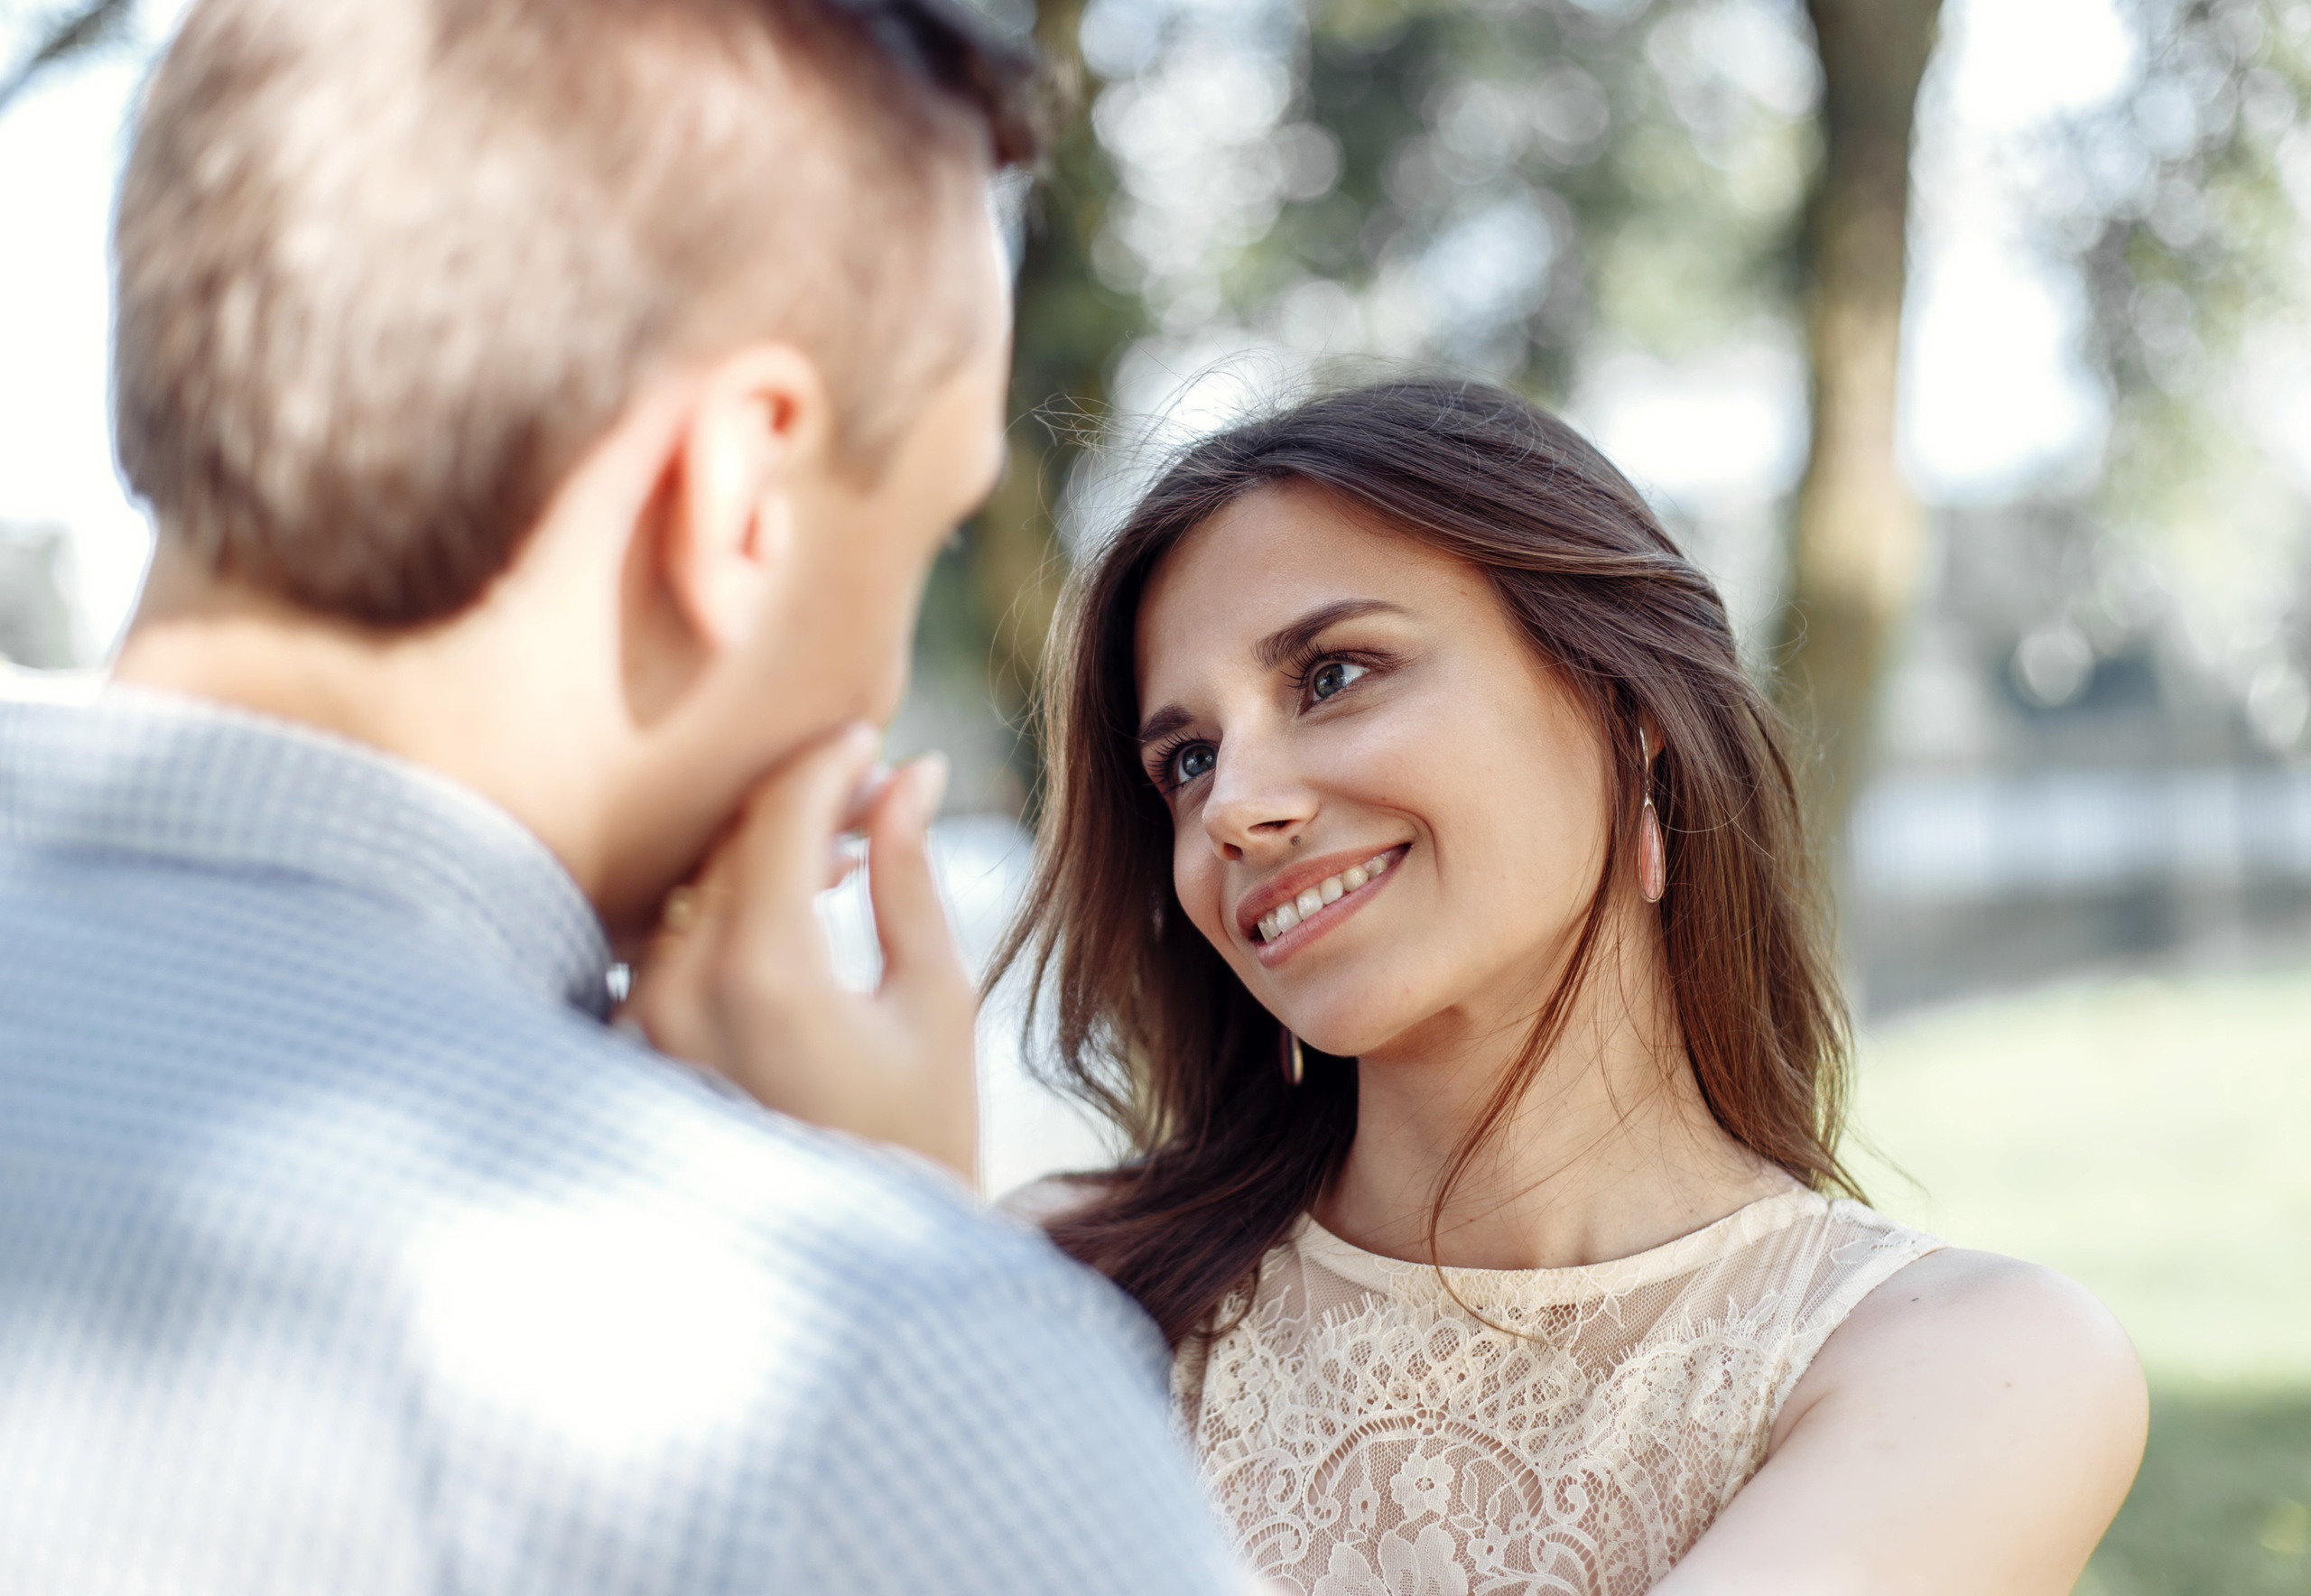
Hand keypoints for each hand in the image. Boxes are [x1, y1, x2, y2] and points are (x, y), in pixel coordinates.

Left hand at [622, 722, 979, 1184]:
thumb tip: (914, 773)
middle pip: (725, 842)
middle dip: (797, 803)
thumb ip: (910, 875)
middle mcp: (675, 991)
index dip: (830, 760)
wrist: (857, 1275)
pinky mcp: (627, 1054)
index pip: (778, 813)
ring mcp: (638, 1027)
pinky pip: (666, 948)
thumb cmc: (922, 1138)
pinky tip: (788, 923)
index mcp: (762, 971)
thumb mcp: (936, 1000)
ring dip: (759, 857)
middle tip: (870, 795)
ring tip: (839, 861)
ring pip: (689, 890)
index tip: (874, 736)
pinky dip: (722, 916)